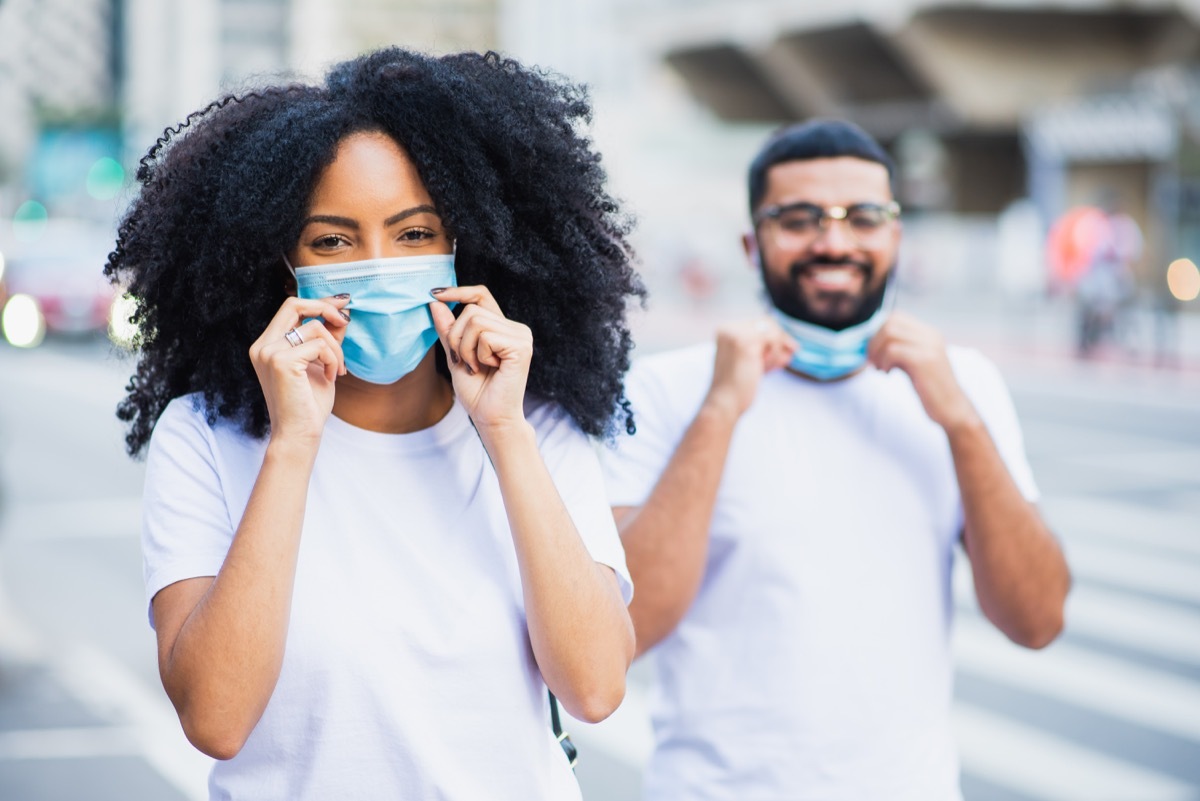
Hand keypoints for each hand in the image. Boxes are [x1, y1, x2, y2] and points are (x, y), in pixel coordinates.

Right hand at [248, 295, 349, 445]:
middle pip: (294, 305)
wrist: (300, 434)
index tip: (341, 303)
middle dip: (326, 308)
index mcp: (267, 345)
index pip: (290, 309)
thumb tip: (341, 313)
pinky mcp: (282, 361)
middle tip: (346, 320)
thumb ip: (326, 339)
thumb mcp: (320, 364)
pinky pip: (319, 345)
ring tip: (338, 370)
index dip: (317, 302)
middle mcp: (263, 346)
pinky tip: (331, 377)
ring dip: (336, 348)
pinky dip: (332, 359)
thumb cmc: (309, 404)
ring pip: (315, 328)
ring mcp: (269, 352)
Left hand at [429, 285, 532, 437]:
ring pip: (476, 322)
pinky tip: (490, 369)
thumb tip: (435, 302)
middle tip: (465, 362)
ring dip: (466, 349)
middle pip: (471, 311)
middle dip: (457, 337)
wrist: (491, 418)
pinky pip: (485, 336)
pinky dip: (478, 355)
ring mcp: (520, 336)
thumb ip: (448, 330)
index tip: (434, 293)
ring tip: (476, 367)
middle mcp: (515, 328)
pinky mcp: (520, 347)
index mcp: (502, 328)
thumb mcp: (455, 355)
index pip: (480, 296)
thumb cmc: (477, 392)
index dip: (458, 292)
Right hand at [704, 318, 795, 419]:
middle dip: (780, 341)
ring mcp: (736, 334)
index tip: (784, 352)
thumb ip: (763, 347)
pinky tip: (766, 370)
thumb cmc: (737, 386)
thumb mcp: (749, 360)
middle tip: (789, 355)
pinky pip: (774, 341)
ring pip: (772, 332)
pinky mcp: (745, 343)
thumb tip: (791, 343)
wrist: (724, 402)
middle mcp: (728, 328)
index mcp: (724, 330)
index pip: (758, 323)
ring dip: (776, 352)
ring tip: (770, 368)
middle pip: (767, 323)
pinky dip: (775, 356)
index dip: (775, 336)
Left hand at [867, 312, 979, 431]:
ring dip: (877, 352)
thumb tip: (871, 342)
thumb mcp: (914, 363)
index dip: (878, 332)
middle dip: (874, 341)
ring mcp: (929, 346)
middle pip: (890, 322)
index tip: (875, 352)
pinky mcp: (924, 360)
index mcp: (929, 333)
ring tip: (880, 368)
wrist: (952, 409)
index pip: (896, 316)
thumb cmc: (930, 389)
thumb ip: (900, 350)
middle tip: (873, 362)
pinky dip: (883, 361)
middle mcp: (931, 335)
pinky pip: (892, 350)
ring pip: (889, 333)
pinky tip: (887, 373)